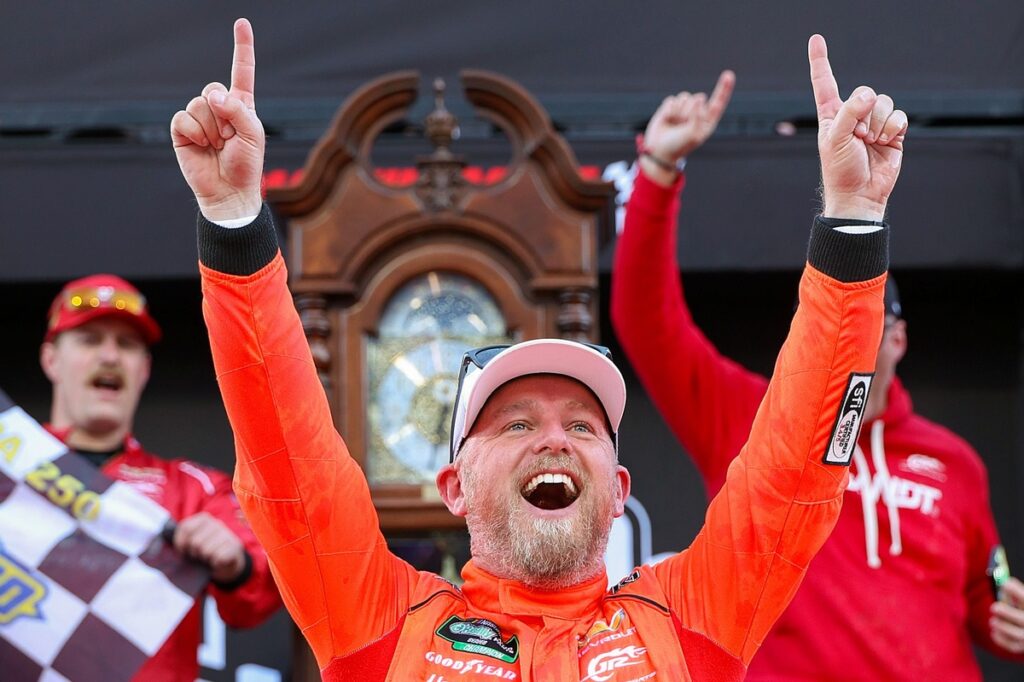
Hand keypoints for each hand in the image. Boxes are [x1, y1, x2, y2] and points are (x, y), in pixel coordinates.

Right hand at [171, 18, 263, 221]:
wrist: (229, 192)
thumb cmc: (246, 165)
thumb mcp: (253, 134)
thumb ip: (237, 110)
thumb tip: (212, 95)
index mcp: (241, 105)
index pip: (241, 71)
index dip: (242, 47)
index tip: (242, 23)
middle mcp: (219, 108)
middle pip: (212, 88)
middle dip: (223, 114)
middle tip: (229, 138)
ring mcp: (199, 118)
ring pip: (198, 104)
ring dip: (210, 128)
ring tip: (217, 146)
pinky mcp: (182, 131)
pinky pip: (183, 118)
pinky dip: (194, 132)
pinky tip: (201, 146)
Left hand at [174, 512, 246, 583]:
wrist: (228, 562)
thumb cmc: (205, 552)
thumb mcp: (193, 542)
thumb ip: (180, 540)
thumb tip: (158, 546)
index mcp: (203, 519)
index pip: (185, 528)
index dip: (180, 543)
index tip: (183, 550)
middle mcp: (216, 523)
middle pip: (195, 541)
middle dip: (194, 553)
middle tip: (198, 555)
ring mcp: (227, 534)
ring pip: (206, 551)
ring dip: (205, 559)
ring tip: (208, 558)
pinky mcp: (235, 546)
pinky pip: (218, 558)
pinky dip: (215, 563)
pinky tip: (217, 561)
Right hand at [640, 71, 734, 186]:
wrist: (659, 151)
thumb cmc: (679, 146)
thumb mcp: (693, 135)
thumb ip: (698, 116)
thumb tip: (698, 98)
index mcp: (707, 120)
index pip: (718, 102)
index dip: (724, 88)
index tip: (728, 75)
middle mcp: (697, 112)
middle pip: (698, 98)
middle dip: (689, 111)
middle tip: (682, 125)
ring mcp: (684, 109)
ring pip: (684, 97)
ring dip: (678, 112)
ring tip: (675, 124)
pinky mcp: (671, 107)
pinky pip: (672, 100)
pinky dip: (668, 110)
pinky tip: (667, 120)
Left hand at [808, 34, 907, 221]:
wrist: (860, 195)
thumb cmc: (840, 170)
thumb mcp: (835, 139)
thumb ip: (849, 112)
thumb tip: (868, 95)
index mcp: (831, 115)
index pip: (825, 82)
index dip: (820, 61)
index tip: (816, 39)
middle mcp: (852, 115)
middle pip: (866, 92)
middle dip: (864, 114)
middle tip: (858, 138)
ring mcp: (873, 123)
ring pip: (883, 102)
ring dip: (878, 124)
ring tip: (870, 143)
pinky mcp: (892, 132)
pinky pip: (899, 115)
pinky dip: (893, 128)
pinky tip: (886, 142)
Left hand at [991, 577, 1023, 652]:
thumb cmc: (1021, 610)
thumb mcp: (1021, 601)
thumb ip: (1015, 594)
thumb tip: (1002, 583)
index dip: (1016, 590)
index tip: (1005, 583)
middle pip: (1023, 619)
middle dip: (1007, 612)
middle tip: (994, 607)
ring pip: (1016, 634)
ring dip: (1001, 626)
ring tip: (994, 621)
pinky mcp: (1023, 648)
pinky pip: (1011, 645)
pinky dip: (1000, 638)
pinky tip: (995, 632)